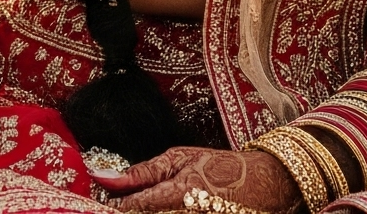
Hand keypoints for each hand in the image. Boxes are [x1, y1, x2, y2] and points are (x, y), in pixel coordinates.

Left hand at [88, 145, 299, 211]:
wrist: (261, 184)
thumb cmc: (217, 167)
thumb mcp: (179, 158)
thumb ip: (143, 173)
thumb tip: (105, 178)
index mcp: (180, 192)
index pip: (136, 208)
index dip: (117, 207)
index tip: (104, 203)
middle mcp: (189, 213)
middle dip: (132, 210)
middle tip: (124, 203)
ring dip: (146, 211)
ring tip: (140, 204)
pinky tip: (158, 209)